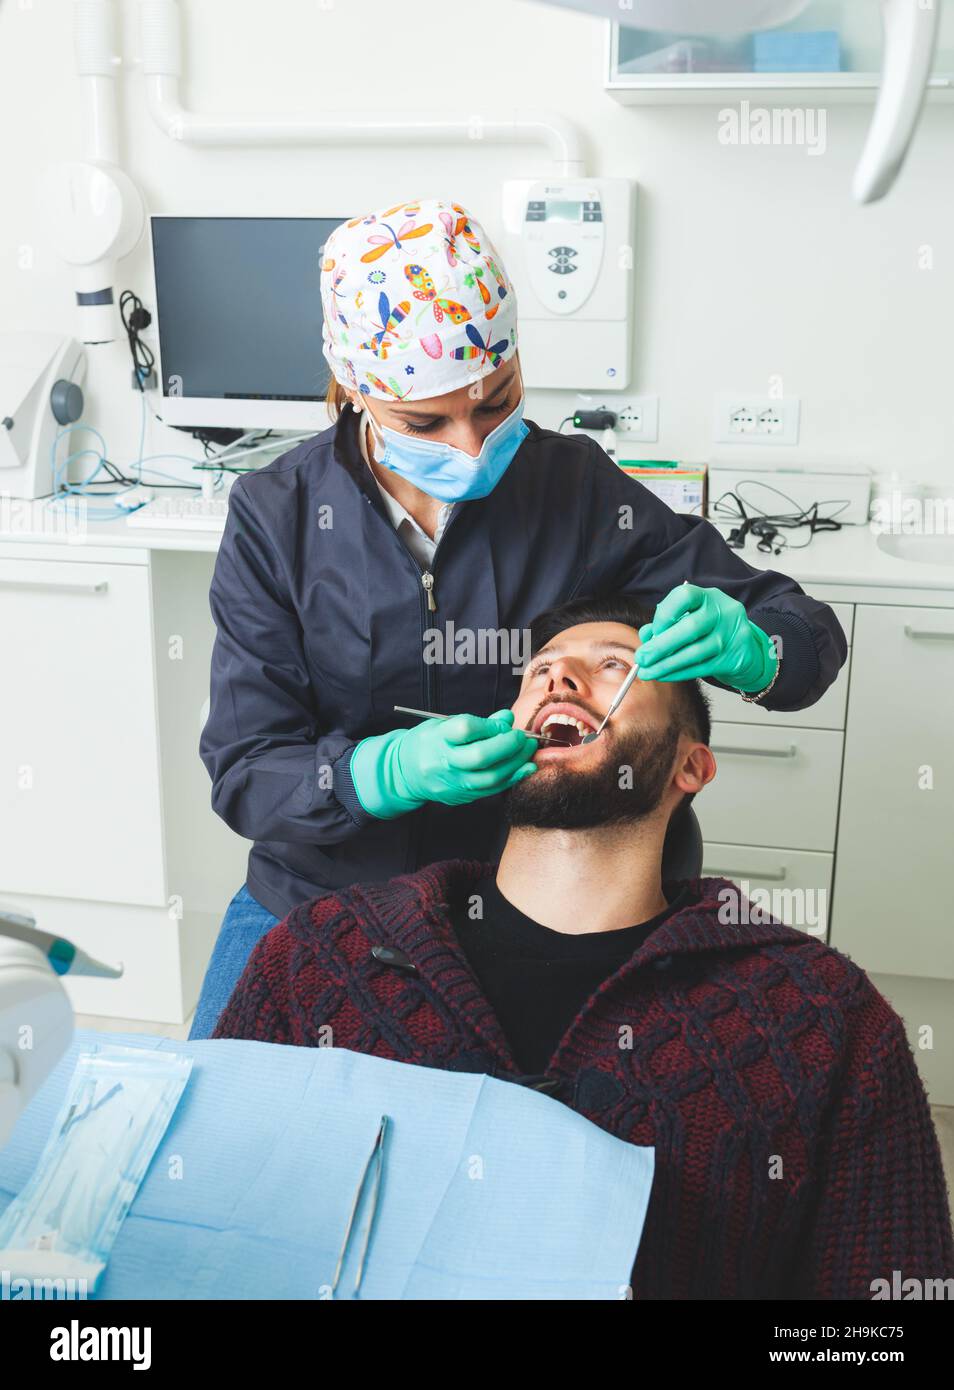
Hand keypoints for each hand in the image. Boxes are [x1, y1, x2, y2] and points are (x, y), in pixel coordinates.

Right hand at [351, 709, 537, 817]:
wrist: (404, 772)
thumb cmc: (429, 742)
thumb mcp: (444, 724)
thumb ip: (479, 722)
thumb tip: (507, 718)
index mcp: (437, 738)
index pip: (466, 729)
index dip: (491, 725)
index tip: (503, 722)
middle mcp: (443, 762)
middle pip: (481, 756)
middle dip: (508, 745)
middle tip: (522, 737)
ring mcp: (452, 782)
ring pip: (490, 777)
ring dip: (515, 763)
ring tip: (527, 750)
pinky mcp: (460, 796)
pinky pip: (491, 790)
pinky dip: (512, 779)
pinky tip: (525, 768)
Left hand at [635, 584, 776, 691]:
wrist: (743, 646)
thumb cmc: (708, 629)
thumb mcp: (689, 618)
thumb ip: (666, 624)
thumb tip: (645, 635)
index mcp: (709, 596)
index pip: (684, 597)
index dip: (664, 615)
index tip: (651, 632)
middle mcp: (723, 612)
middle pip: (690, 628)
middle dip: (661, 646)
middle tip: (642, 658)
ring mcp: (731, 636)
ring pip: (695, 653)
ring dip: (666, 664)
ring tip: (648, 671)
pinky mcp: (734, 658)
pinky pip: (701, 668)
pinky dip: (678, 673)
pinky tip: (664, 675)